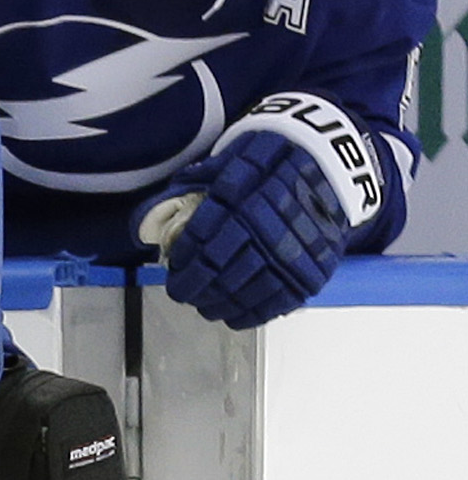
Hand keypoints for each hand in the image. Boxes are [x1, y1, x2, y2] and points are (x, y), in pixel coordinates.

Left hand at [144, 130, 348, 328]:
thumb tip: (148, 226)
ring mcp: (290, 254)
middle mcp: (263, 230)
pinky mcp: (311, 271)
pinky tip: (233, 316)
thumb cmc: (270, 163)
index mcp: (239, 200)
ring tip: (204, 305)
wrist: (331, 165)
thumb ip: (190, 190)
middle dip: (192, 287)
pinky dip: (250, 315)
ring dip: (216, 304)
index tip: (174, 268)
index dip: (181, 260)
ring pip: (242, 292)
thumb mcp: (228, 163)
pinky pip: (275, 304)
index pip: (198, 240)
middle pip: (217, 272)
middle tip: (181, 292)